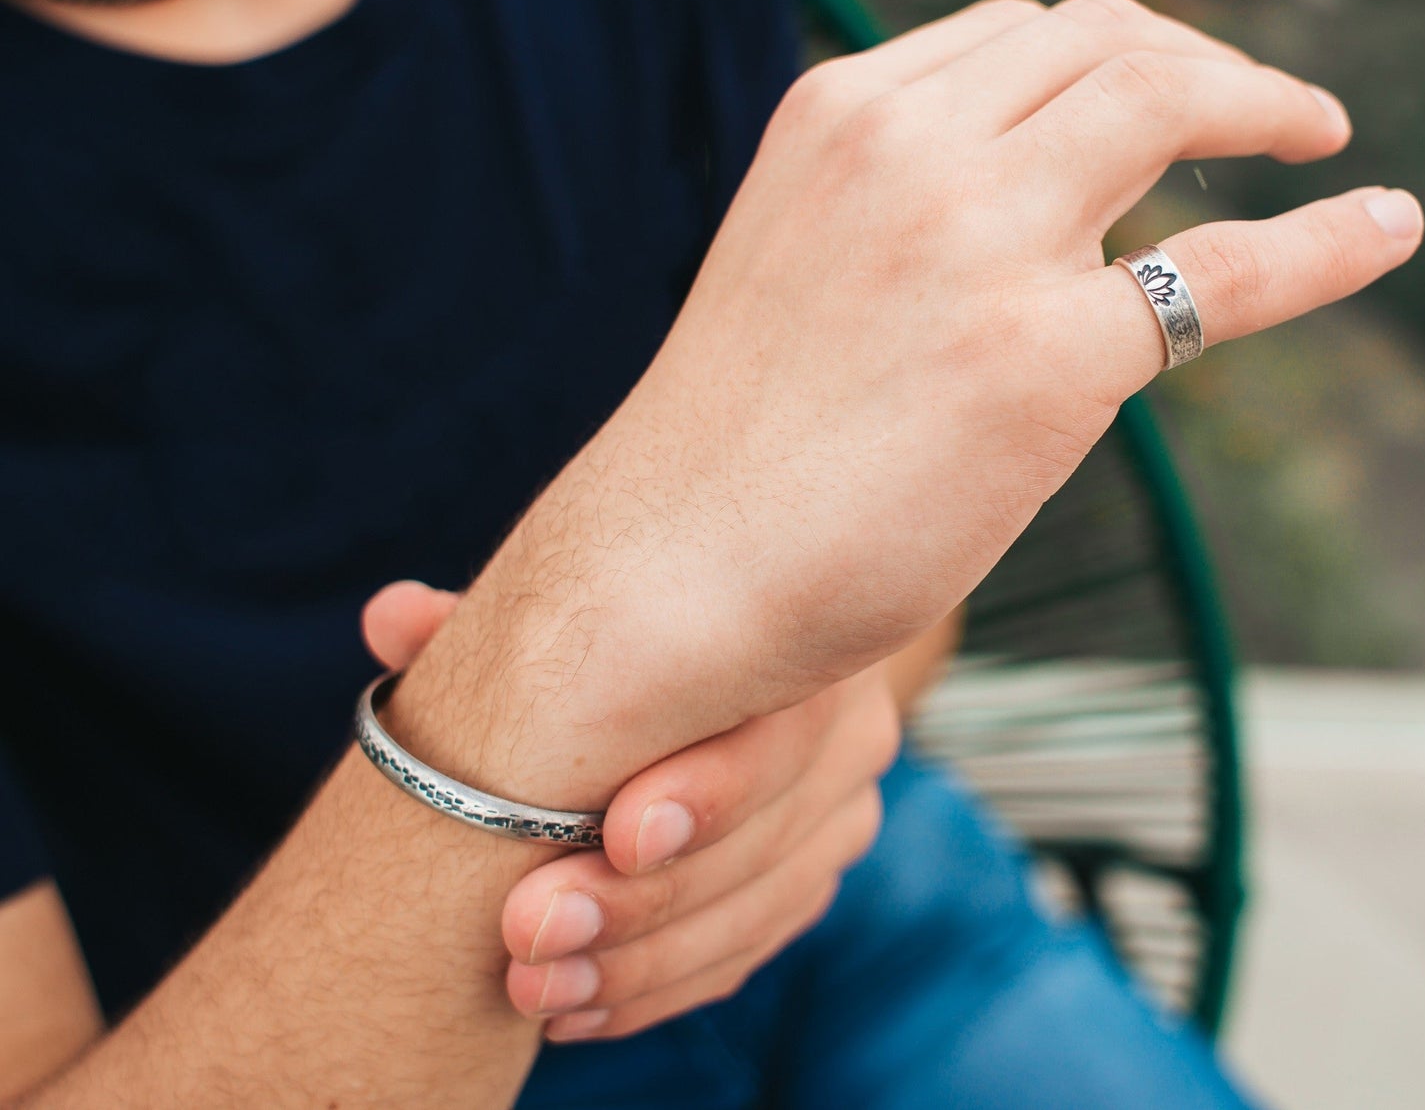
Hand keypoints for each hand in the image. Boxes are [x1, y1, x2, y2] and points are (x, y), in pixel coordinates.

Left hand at [363, 580, 898, 1041]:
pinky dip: (658, 988)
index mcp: (798, 645)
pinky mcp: (809, 874)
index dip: (708, 793)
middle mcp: (844, 730)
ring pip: (756, 912)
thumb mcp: (574, 610)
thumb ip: (493, 618)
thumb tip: (390, 618)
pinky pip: (746, 951)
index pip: (778, 730)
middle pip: (765, 839)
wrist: (728, 650)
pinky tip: (578, 1005)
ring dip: (640, 966)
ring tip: (534, 988)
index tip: (614, 834)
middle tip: (530, 934)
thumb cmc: (641, 612)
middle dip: (644, 904)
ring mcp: (836, 812)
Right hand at [436, 0, 1421, 799]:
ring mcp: (977, 243)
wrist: (665, 570)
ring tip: (1311, 135)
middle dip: (1198, 57)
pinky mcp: (1044, 360)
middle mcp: (906, 149)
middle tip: (1257, 107)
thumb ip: (894, 213)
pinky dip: (1326, 239)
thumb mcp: (795, 266)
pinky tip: (1384, 224)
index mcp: (834, 119)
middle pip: (1103, 40)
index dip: (1109, 50)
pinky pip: (1229, 272)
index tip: (1155, 84)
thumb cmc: (730, 447)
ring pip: (1168, 98)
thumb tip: (1030, 225)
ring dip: (1260, 103)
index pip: (1010, 36)